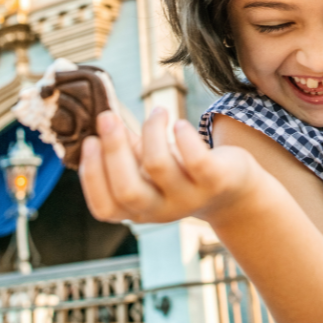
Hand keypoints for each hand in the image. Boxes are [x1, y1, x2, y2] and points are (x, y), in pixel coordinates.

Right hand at [79, 108, 258, 223]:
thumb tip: (99, 119)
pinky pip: (196, 160)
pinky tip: (179, 124)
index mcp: (139, 210)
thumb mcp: (149, 167)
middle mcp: (161, 210)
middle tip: (107, 117)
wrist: (233, 188)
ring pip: (159, 166)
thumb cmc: (183, 171)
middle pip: (128, 190)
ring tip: (158, 111)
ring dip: (151, 131)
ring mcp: (189, 198)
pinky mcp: (215, 181)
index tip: (89, 141)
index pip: (106, 207)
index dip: (92, 176)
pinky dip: (183, 137)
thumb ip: (125, 150)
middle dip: (113, 149)